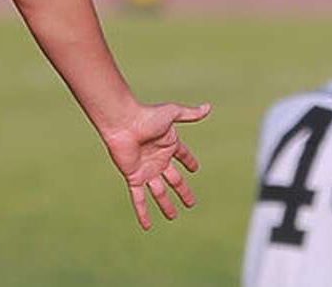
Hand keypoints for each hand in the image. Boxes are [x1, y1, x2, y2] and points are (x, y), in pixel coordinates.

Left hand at [101, 102, 210, 229]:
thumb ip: (190, 114)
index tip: (195, 168)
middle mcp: (158, 159)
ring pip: (158, 192)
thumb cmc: (146, 115)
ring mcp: (146, 169)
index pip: (182, 155)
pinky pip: (139, 198)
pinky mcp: (134, 177)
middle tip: (191, 203)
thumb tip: (208, 107)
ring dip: (165, 205)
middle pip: (174, 179)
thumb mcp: (172, 113)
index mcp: (168, 144)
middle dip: (182, 191)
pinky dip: (143, 212)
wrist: (122, 122)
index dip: (189, 161)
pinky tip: (147, 225)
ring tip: (172, 217)